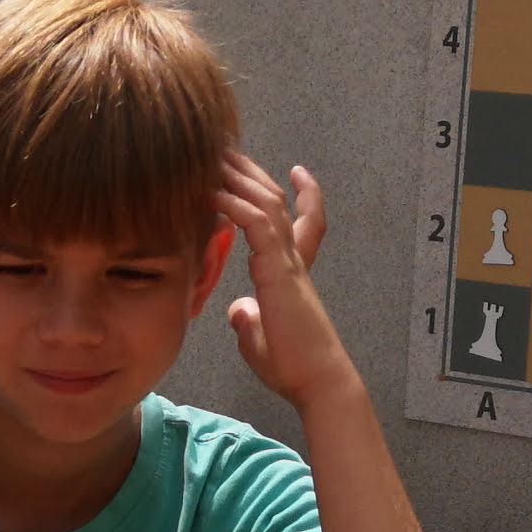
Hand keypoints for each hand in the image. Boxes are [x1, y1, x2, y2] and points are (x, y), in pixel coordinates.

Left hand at [218, 154, 359, 408]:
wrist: (318, 381)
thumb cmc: (294, 367)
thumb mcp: (262, 339)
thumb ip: (251, 319)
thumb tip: (239, 311)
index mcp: (292, 274)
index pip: (304, 225)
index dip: (305, 196)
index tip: (298, 172)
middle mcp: (293, 261)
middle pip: (278, 202)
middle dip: (254, 173)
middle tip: (229, 150)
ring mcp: (287, 263)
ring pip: (267, 204)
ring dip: (240, 178)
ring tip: (217, 157)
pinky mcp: (278, 272)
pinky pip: (257, 224)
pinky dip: (235, 204)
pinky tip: (213, 192)